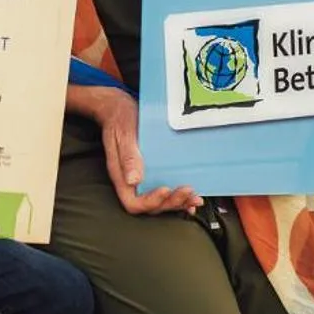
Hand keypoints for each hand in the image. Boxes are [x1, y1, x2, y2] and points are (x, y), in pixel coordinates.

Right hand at [68, 84, 198, 215]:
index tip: (165, 189)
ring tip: (195, 198)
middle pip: (150, 206)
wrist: (119, 107)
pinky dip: (179, 197)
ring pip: (160, 201)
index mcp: (121, 175)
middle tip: (188, 192)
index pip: (133, 202)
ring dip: (178, 203)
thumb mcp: (124, 134)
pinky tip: (190, 198)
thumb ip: (128, 157)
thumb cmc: (120, 118)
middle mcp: (131, 181)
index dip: (151, 201)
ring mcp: (142, 177)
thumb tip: (133, 180)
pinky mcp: (152, 171)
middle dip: (171, 202)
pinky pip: (164, 190)